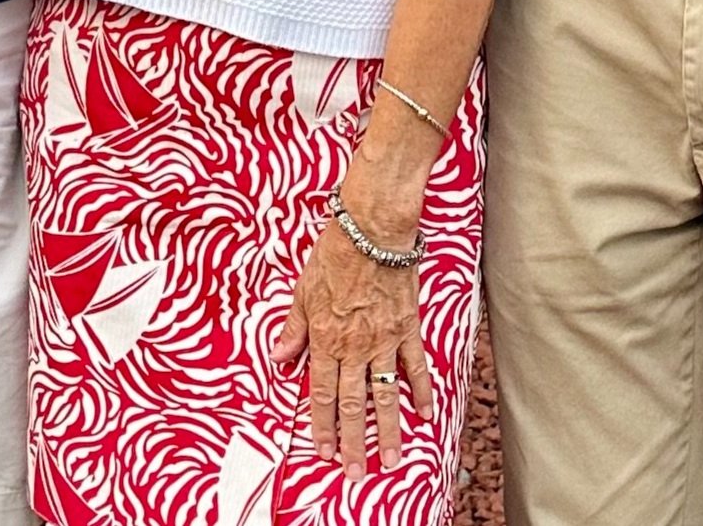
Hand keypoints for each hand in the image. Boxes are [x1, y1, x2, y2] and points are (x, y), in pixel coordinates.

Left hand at [271, 207, 433, 476]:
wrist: (373, 229)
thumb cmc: (335, 253)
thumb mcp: (303, 290)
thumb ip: (294, 328)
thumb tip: (279, 358)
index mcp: (326, 339)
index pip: (321, 393)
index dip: (322, 426)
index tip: (325, 452)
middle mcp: (355, 346)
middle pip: (352, 404)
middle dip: (353, 442)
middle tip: (356, 473)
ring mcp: (384, 340)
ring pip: (384, 395)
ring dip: (386, 430)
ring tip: (389, 459)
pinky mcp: (407, 328)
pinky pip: (415, 367)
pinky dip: (420, 392)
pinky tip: (424, 414)